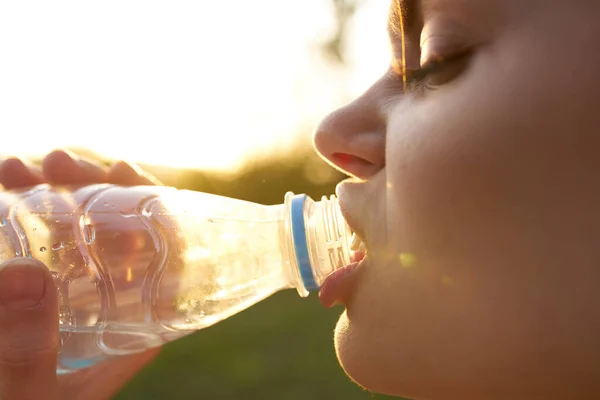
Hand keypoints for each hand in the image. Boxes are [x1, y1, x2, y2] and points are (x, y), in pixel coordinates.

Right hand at [0, 150, 161, 399]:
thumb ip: (27, 351)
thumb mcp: (30, 395)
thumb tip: (25, 277)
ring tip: (17, 167)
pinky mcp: (36, 298)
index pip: (165, 259)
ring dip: (51, 192)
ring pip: (74, 233)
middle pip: (117, 235)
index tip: (124, 170)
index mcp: (135, 326)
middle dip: (91, 189)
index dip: (153, 208)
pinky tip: (4, 184)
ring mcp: (71, 297)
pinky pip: (38, 245)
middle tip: (59, 162)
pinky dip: (20, 212)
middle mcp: (110, 305)